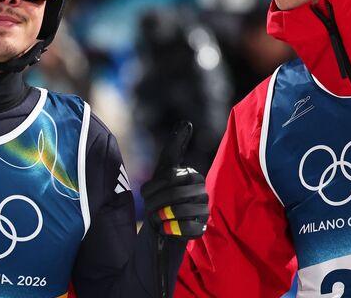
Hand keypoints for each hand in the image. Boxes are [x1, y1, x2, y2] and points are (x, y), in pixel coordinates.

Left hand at [140, 121, 207, 239]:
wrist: (160, 224)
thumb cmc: (162, 192)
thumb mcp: (165, 167)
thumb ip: (175, 144)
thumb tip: (187, 122)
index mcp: (194, 176)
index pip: (170, 178)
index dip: (154, 187)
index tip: (147, 194)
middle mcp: (202, 192)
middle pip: (174, 195)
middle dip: (155, 203)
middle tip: (150, 209)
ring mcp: (204, 211)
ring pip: (180, 212)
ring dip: (161, 216)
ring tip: (158, 217)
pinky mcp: (201, 229)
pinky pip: (186, 228)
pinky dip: (171, 228)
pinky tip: (166, 227)